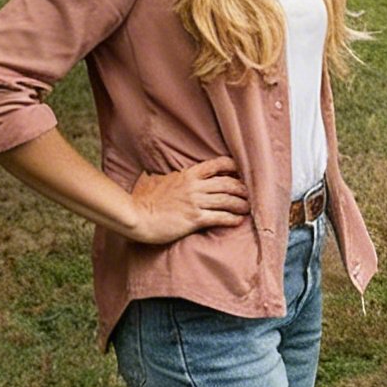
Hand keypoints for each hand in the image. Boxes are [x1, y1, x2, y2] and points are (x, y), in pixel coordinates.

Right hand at [126, 157, 248, 243]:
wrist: (136, 217)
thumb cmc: (144, 200)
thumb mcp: (157, 180)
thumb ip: (169, 176)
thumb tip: (164, 173)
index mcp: (187, 175)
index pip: (217, 164)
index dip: (232, 167)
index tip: (240, 172)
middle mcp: (194, 187)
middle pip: (227, 183)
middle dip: (242, 188)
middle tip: (249, 194)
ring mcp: (195, 203)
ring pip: (227, 200)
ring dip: (241, 204)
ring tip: (248, 208)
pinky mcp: (194, 219)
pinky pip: (219, 217)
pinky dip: (232, 219)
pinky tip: (238, 221)